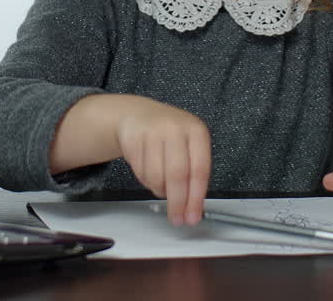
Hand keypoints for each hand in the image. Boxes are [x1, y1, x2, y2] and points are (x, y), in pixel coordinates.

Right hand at [115, 97, 211, 226]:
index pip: (199, 169)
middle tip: (177, 217)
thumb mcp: (189, 146)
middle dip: (177, 202)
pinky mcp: (133, 138)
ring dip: (160, 190)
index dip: (196, 198)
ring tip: (163, 187)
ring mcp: (152, 131)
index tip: (193, 216)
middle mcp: (175, 128)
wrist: (139, 115)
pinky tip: (151, 173)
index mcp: (196, 131)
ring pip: (156, 176)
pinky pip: (141, 173)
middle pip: (178, 175)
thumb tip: (195, 208)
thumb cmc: (169, 135)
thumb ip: (194, 174)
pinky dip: (147, 182)